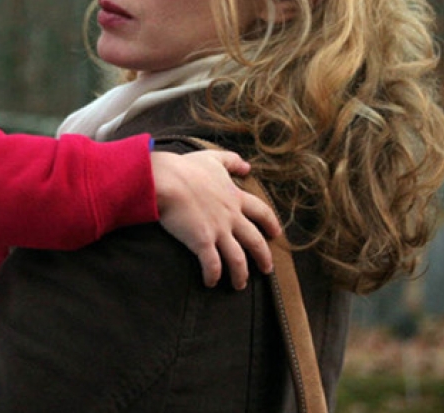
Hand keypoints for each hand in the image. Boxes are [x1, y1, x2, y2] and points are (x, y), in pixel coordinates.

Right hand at [150, 149, 281, 289]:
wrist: (167, 179)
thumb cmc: (185, 168)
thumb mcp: (212, 158)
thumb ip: (231, 160)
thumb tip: (247, 166)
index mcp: (234, 198)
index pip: (262, 212)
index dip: (271, 223)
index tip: (276, 234)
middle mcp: (231, 217)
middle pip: (255, 241)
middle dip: (264, 257)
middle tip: (267, 269)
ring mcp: (218, 231)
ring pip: (238, 259)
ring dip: (241, 274)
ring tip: (239, 285)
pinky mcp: (202, 242)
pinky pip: (212, 264)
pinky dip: (213, 275)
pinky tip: (210, 282)